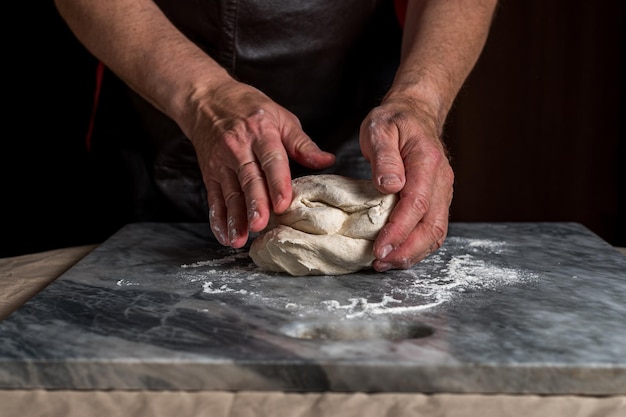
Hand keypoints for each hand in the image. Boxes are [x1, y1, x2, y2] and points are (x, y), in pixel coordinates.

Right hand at [184, 79, 334, 247]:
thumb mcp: (280, 117)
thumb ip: (302, 143)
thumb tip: (327, 160)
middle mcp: (238, 148)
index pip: (271, 160)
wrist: (207, 100)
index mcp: (261, 133)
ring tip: (240, 238)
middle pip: (248, 179)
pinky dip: (217, 218)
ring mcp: (221, 162)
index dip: (277, 182)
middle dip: (255, 203)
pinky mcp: (210, 174)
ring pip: (229, 193)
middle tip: (260, 224)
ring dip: (234, 217)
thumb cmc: (249, 108)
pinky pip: (213, 198)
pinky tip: (224, 235)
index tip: (283, 203)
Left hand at [360, 95, 453, 270]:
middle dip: (407, 251)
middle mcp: (441, 181)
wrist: (415, 114)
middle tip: (380, 264)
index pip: (417, 204)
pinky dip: (417, 246)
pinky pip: (433, 229)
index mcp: (426, 162)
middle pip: (432, 226)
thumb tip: (390, 185)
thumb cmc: (394, 121)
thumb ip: (384, 155)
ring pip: (436, 232)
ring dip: (413, 253)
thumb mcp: (380, 128)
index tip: (380, 249)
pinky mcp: (438, 200)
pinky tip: (398, 253)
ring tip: (386, 264)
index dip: (399, 231)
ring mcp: (443, 192)